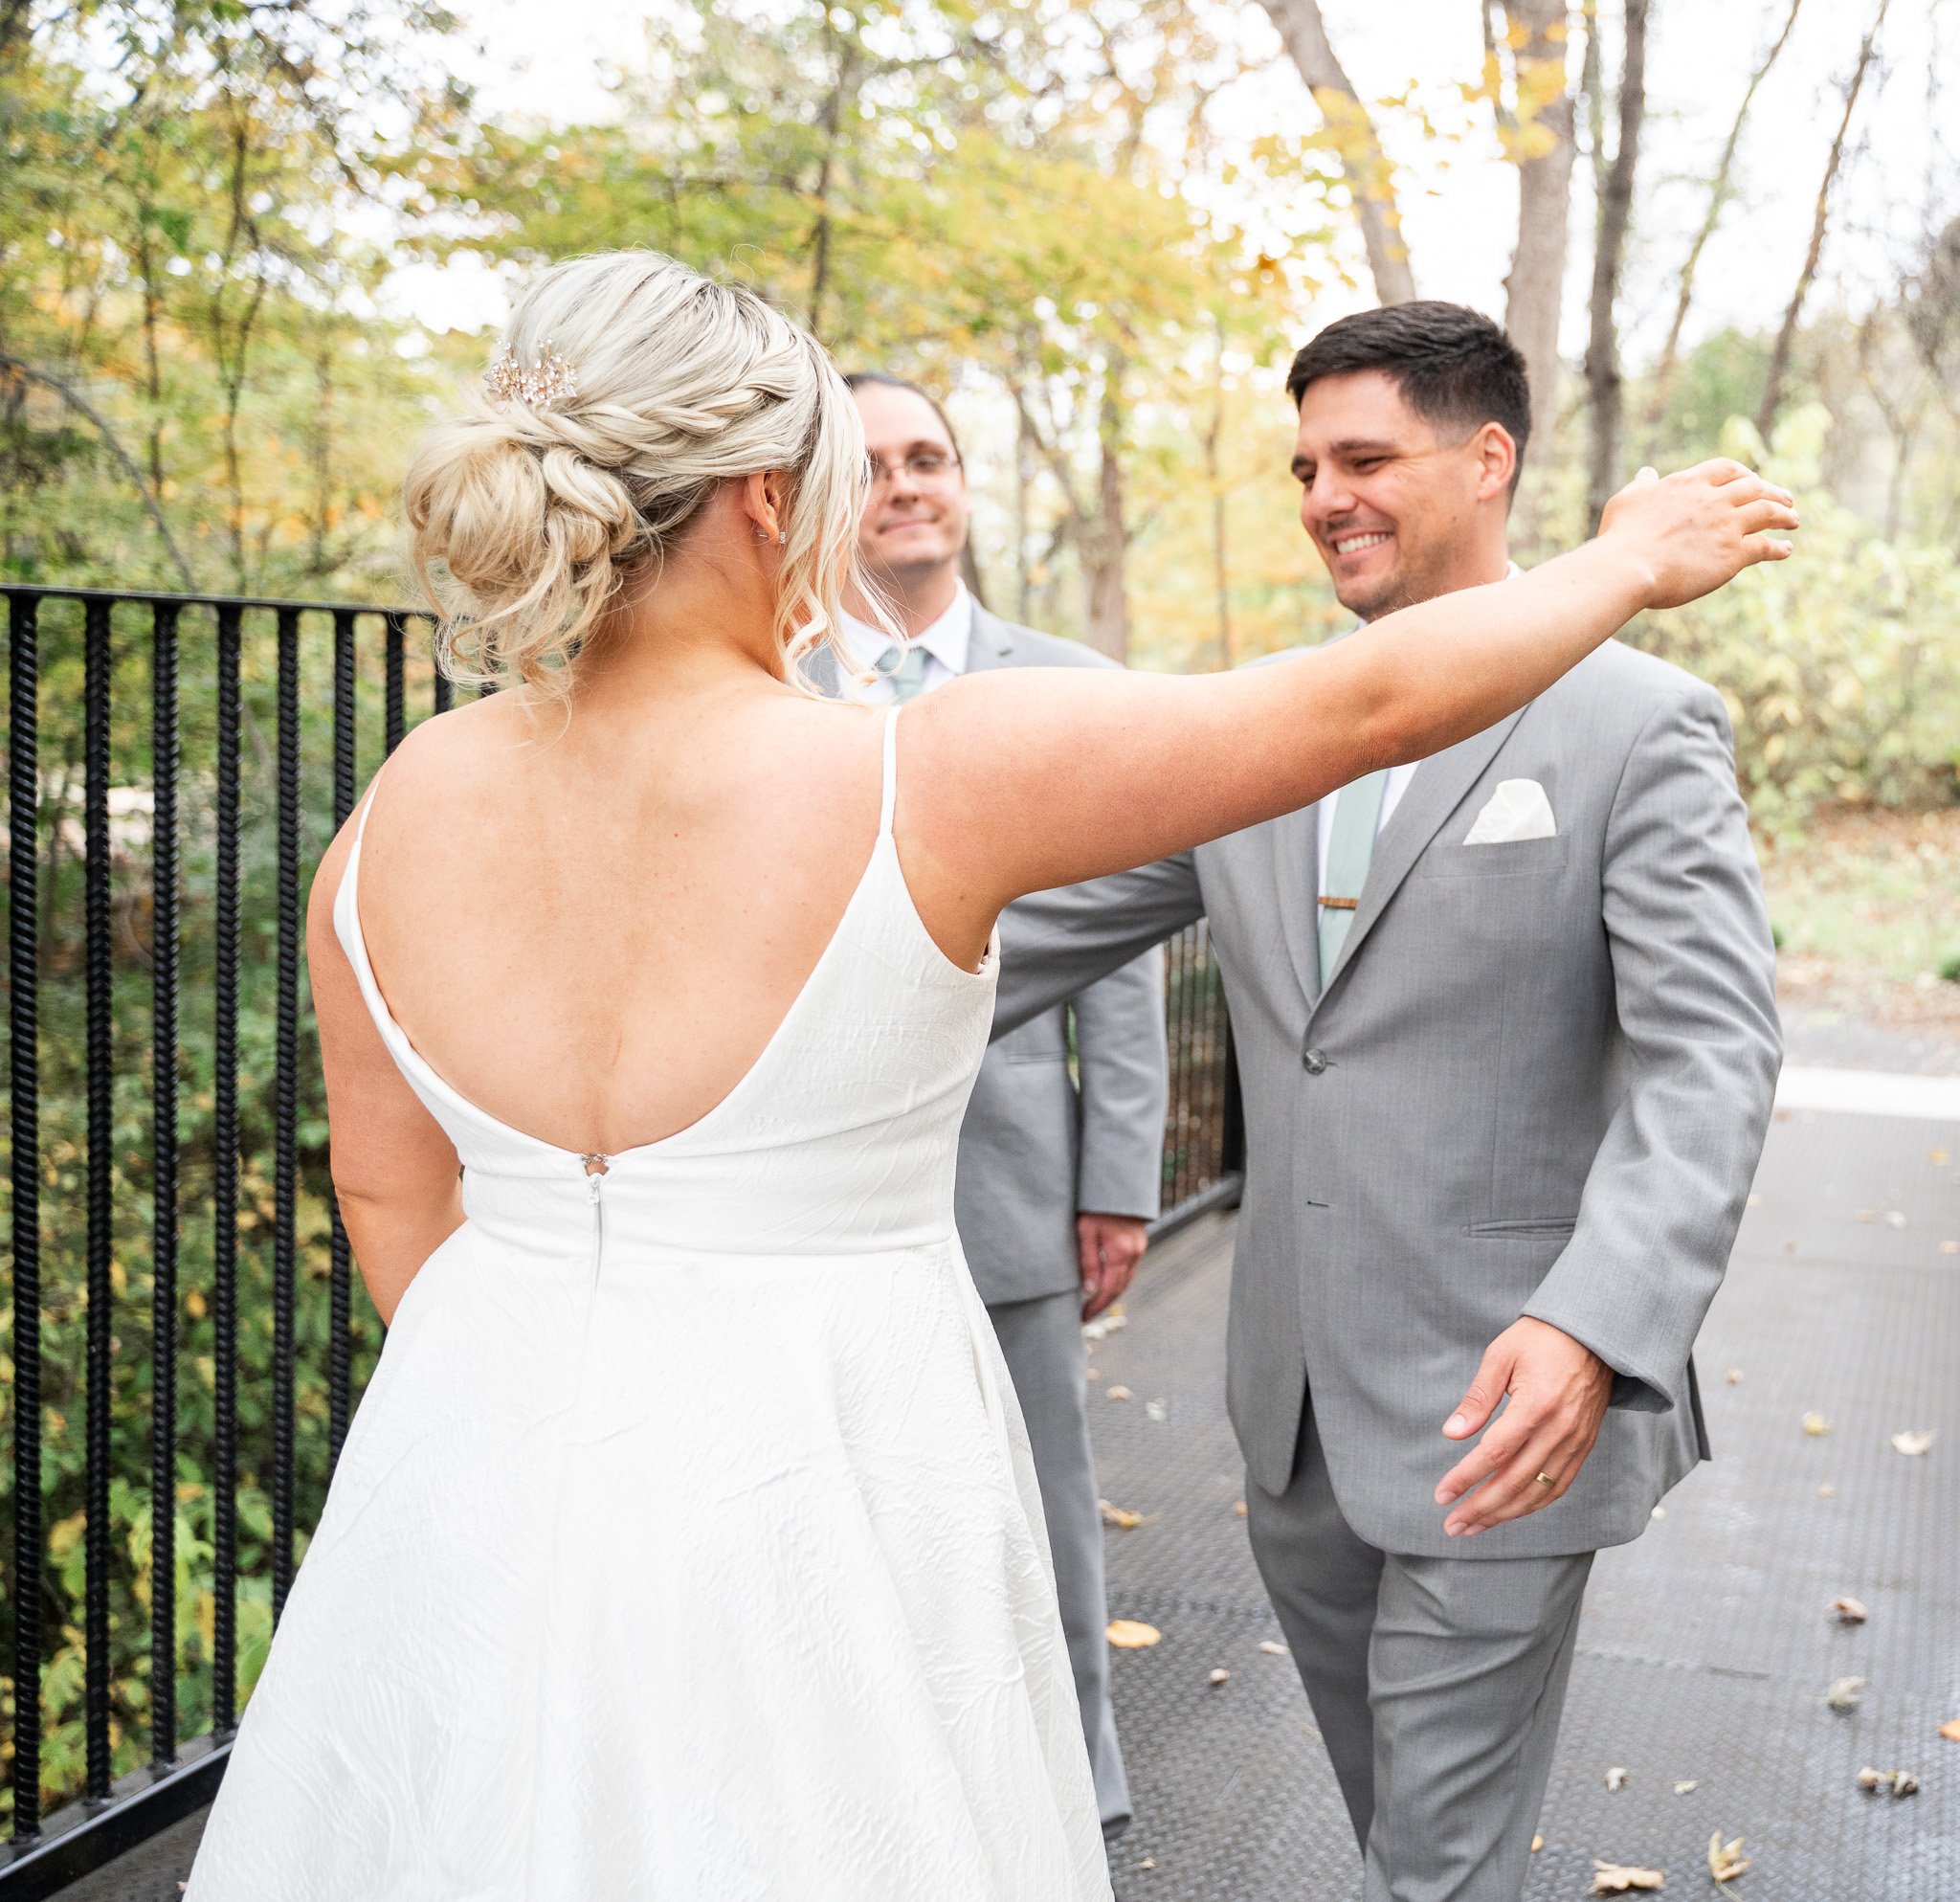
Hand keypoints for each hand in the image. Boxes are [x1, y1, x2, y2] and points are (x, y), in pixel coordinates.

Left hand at [1078, 1213, 1148, 1320]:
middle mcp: (1134, 1252)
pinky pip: (1130, 1267)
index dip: (1096, 1306)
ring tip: (1094, 1301)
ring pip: (1127, 1278)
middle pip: (1120, 1287)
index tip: (1083, 1316)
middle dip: (1104, 1303)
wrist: (1116, 1184)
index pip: (1108, 1289)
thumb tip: (1089, 1289)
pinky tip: (1106, 1280)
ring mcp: (1139, 1247)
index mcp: (1120, 1252)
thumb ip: (1088, 1261)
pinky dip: (1118, 1278)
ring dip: (1112, 1292)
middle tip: (1087, 1313)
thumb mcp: (1085, 1232)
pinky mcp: (1139, 1242)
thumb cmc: (1095, 1205)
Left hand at [1435, 1318, 1613, 1536]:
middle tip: (1451, 1525)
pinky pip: (1558, 1486)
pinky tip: (1509, 1512)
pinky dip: (1532, 1505)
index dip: (1466, 1478)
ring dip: (1504, 1514)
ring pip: (1538, 1492)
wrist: (1594, 1334)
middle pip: (1515, 1482)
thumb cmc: (1541, 1339)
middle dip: (1480, 1508)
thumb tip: (1452, 1433)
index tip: (1442, 1495)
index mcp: (1536, 1404)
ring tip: (1473, 1526)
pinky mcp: (1584, 1446)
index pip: (1494, 1453)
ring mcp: (1576, 1442)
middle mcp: (1560, 1430)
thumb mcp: (1501, 1356)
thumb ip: (1478, 1398)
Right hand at [1597, 459, 1798, 610]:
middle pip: (1754, 487)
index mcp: (1688, 483)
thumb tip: (1647, 472)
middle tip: (1785, 498)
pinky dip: (1779, 547)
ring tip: (1793, 520)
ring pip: (1767, 512)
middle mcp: (1713, 500)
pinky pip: (1764, 546)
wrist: (1628, 567)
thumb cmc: (1621, 536)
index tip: (1752, 479)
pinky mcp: (1733, 554)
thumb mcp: (1626, 501)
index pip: (1726, 469)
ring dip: (1784, 515)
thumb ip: (1641, 485)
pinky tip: (1785, 550)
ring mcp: (1726, 526)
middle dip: (1773, 491)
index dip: (1744, 473)